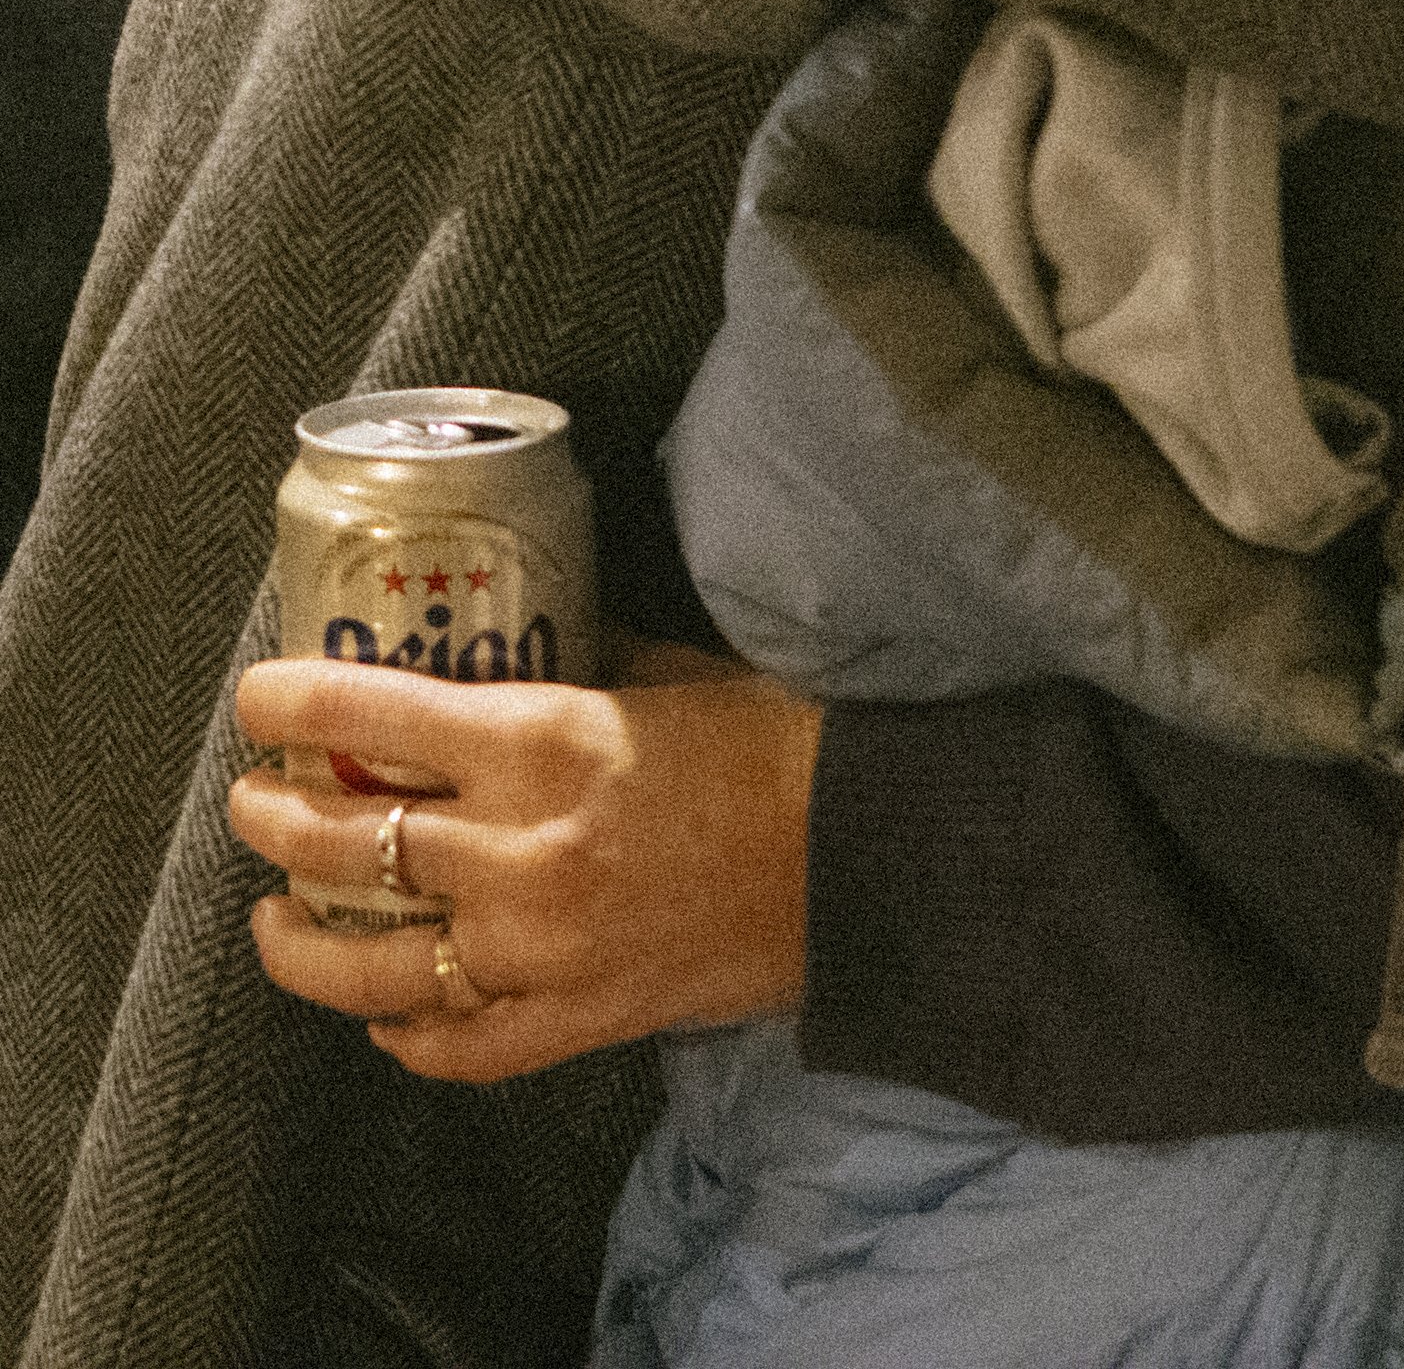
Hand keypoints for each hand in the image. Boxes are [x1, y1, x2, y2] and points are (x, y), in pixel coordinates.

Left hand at [229, 652, 820, 1083]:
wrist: (864, 850)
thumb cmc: (773, 738)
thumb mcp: (663, 669)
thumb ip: (575, 663)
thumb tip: (509, 642)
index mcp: (543, 738)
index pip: (371, 714)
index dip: (289, 705)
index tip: (255, 699)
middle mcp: (520, 848)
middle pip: (346, 839)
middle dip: (277, 816)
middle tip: (258, 800)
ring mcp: (540, 948)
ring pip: (371, 963)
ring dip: (304, 940)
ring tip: (278, 918)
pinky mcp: (576, 1021)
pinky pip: (455, 1045)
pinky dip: (405, 1031)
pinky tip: (386, 1013)